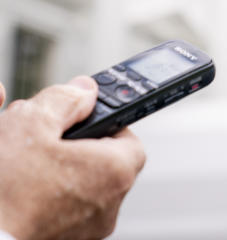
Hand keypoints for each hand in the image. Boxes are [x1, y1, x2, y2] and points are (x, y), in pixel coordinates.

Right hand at [0, 77, 145, 239]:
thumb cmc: (5, 193)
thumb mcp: (31, 124)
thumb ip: (64, 99)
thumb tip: (84, 90)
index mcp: (115, 170)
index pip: (126, 133)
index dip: (102, 120)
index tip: (76, 117)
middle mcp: (110, 204)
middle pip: (102, 159)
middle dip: (72, 144)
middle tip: (42, 138)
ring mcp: (87, 228)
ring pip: (80, 185)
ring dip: (56, 169)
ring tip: (23, 162)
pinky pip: (63, 208)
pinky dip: (46, 196)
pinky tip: (19, 188)